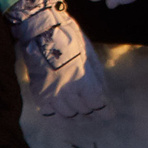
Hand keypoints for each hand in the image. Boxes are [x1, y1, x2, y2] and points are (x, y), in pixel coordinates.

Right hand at [3, 0, 108, 116]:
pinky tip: (62, 108)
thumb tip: (103, 94)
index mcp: (85, 82)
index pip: (99, 106)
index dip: (105, 110)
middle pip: (85, 112)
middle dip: (92, 111)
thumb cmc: (70, 39)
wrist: (41, 32)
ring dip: (76, 114)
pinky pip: (50, 113)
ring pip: (68, 115)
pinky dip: (58, 113)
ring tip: (80, 110)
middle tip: (95, 109)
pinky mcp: (38, 94)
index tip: (108, 111)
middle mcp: (69, 92)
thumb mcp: (90, 56)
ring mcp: (52, 95)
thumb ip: (97, 78)